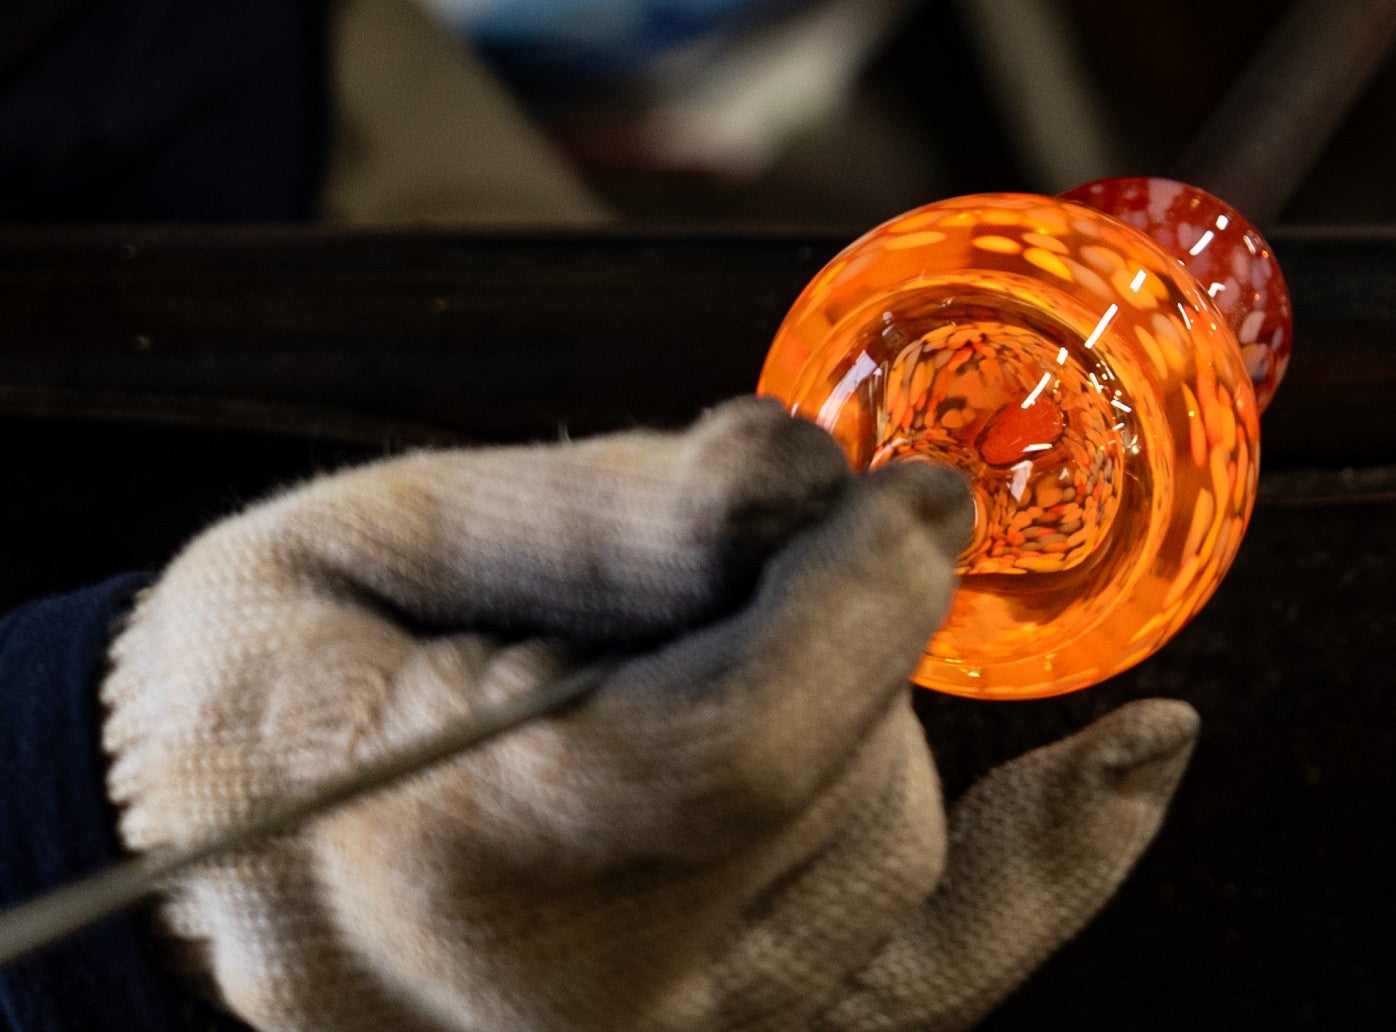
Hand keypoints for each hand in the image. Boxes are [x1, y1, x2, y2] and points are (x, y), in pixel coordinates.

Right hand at [104, 399, 1196, 1031]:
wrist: (208, 856)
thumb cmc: (283, 670)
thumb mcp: (396, 532)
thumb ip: (613, 507)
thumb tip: (819, 467)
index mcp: (459, 865)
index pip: (744, 747)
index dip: (860, 594)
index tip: (917, 486)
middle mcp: (579, 1022)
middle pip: (844, 794)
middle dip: (841, 629)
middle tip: (737, 556)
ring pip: (901, 861)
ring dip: (872, 716)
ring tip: (719, 659)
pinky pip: (942, 979)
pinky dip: (1049, 866)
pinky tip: (1139, 757)